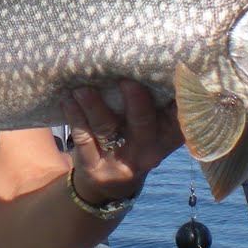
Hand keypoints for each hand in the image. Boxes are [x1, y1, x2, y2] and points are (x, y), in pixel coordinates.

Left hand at [61, 79, 183, 204]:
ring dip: (94, 106)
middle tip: (126, 80)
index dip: (179, 101)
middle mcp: (147, 151)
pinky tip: (68, 101)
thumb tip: (157, 62)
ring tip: (83, 88)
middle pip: (143, 125)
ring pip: (107, 130)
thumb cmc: (134, 140)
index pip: (179, 120)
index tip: (173, 75)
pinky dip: (75, 118)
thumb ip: (158, 103)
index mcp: (167, 138)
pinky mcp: (93, 166)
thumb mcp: (154, 130)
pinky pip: (83, 139)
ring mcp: (119, 161)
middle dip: (136, 102)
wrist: (110, 185)